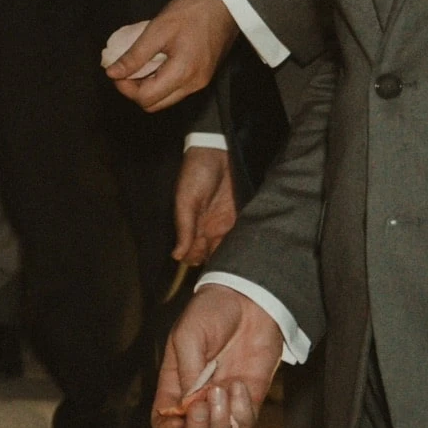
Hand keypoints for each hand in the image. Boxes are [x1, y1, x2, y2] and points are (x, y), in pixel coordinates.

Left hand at [107, 0, 239, 109]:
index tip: (115, 70)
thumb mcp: (157, 30)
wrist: (224, 3)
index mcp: (183, 74)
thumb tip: (112, 73)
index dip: (125, 87)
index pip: (146, 98)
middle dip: (134, 90)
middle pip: (156, 104)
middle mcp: (194, 84)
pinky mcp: (203, 74)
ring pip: (166, 98)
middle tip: (124, 69)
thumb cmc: (191, 12)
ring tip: (137, 65)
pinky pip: (176, 88)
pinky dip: (160, 81)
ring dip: (147, 87)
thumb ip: (134, 55)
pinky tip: (153, 63)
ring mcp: (201, 81)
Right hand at [153, 285, 283, 427]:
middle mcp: (197, 397)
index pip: (163, 419)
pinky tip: (238, 384)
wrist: (250, 303)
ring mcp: (224, 401)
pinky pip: (244, 424)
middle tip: (201, 405)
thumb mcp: (188, 335)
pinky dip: (241, 410)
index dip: (167, 425)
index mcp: (174, 382)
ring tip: (221, 388)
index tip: (177, 415)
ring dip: (218, 420)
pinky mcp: (249, 400)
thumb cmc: (211, 313)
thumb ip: (186, 370)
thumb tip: (187, 404)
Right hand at [173, 146, 238, 264]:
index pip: (192, 253)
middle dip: (216, 265)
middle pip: (211, 255)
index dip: (197, 263)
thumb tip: (177, 255)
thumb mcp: (186, 199)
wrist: (218, 153)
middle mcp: (207, 229)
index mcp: (192, 226)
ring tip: (239, 268)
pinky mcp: (240, 218)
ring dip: (232, 258)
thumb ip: (184, 227)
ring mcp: (225, 225)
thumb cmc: (195, 174)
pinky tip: (250, 254)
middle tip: (225, 274)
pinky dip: (245, 246)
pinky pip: (243, 237)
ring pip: (227, 250)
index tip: (205, 270)